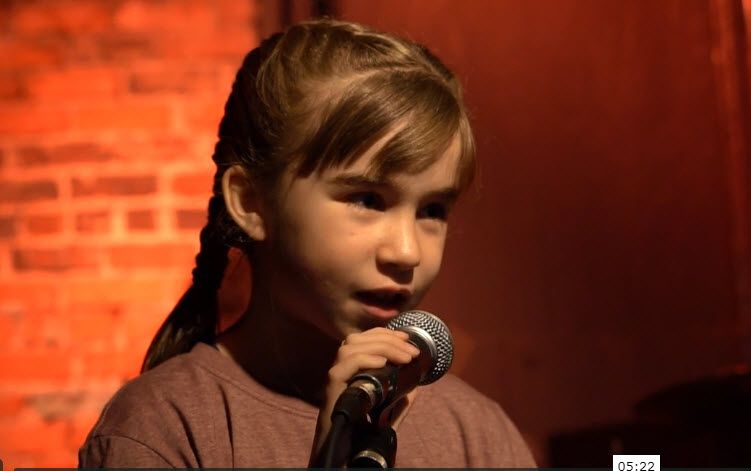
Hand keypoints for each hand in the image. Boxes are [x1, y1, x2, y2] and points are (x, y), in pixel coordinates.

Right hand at [310, 327, 420, 464]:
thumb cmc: (362, 440)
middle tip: (411, 350)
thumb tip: (417, 383)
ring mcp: (334, 383)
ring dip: (380, 346)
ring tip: (403, 356)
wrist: (345, 461)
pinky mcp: (330, 394)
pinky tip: (382, 363)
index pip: (362, 340)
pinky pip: (341, 369)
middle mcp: (340, 374)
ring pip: (348, 348)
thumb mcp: (387, 416)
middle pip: (355, 340)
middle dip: (387, 339)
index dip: (383, 334)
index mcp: (351, 374)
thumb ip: (400, 400)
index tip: (406, 337)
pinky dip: (363, 360)